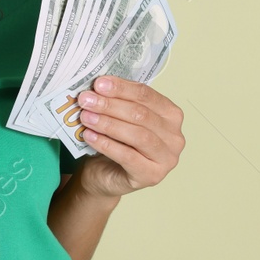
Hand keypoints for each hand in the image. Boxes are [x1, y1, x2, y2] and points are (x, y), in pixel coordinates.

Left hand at [72, 77, 184, 199]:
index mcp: (171, 115)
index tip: (99, 84)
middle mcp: (174, 136)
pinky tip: (89, 136)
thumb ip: (117, 101)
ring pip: (137, 135)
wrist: (108, 175)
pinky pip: (127, 156)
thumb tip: (99, 86)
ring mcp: (166, 159)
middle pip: (141, 114)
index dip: (121, 88)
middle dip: (110, 105)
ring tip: (85, 117)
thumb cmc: (118, 143)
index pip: (146, 95)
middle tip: (86, 100)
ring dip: (107, 123)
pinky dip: (106, 144)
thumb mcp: (120, 117)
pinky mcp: (152, 176)